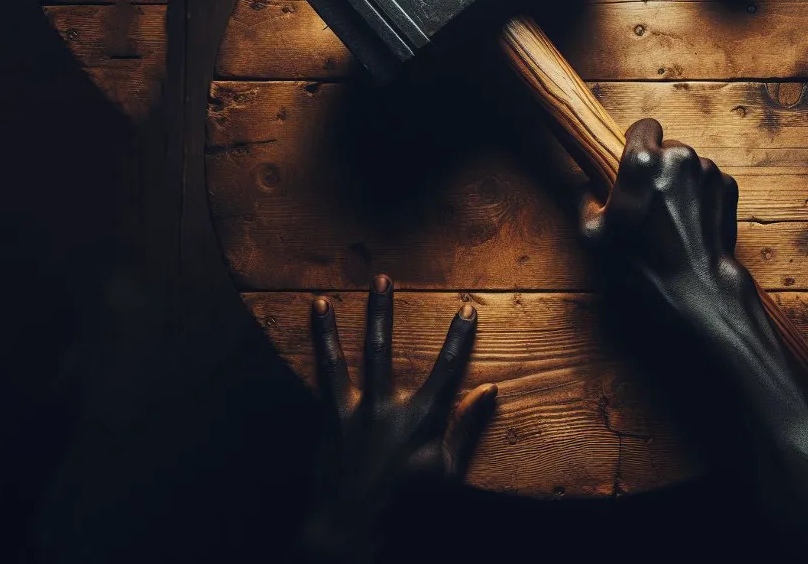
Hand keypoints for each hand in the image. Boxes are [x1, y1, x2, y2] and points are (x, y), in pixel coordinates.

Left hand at [292, 275, 496, 562]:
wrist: (353, 529)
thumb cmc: (409, 505)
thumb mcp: (448, 471)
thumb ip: (468, 426)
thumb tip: (492, 389)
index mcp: (422, 421)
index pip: (447, 369)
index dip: (459, 337)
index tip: (467, 308)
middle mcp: (386, 408)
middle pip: (386, 350)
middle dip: (385, 311)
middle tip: (382, 277)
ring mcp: (354, 412)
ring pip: (348, 358)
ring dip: (340, 326)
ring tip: (328, 296)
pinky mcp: (329, 420)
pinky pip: (323, 377)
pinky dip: (320, 349)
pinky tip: (315, 325)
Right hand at [579, 118, 774, 365]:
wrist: (694, 284)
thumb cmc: (642, 261)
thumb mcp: (593, 235)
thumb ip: (583, 200)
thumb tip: (583, 187)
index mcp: (643, 160)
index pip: (644, 125)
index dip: (638, 140)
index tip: (635, 159)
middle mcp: (679, 156)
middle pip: (668, 146)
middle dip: (659, 166)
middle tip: (650, 199)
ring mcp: (708, 170)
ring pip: (689, 164)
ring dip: (681, 181)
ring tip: (672, 216)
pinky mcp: (728, 185)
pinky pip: (709, 180)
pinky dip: (701, 194)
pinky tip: (691, 221)